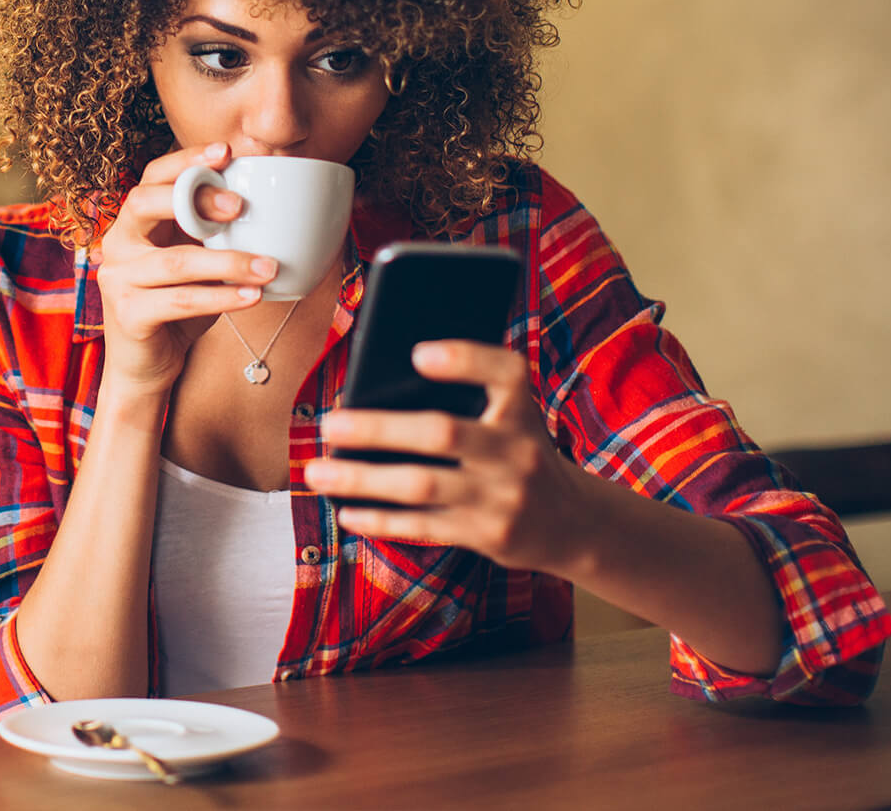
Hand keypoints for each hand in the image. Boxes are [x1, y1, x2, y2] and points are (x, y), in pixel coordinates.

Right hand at [94, 141, 280, 393]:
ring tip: (268, 266)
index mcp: (134, 223)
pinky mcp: (128, 314)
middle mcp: (117, 244)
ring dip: (229, 262)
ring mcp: (118, 279)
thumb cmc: (177, 309)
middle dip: (196, 197)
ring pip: (176, 261)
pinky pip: (181, 300)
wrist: (146, 368)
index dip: (186, 161)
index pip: (152, 177)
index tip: (226, 152)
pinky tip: (252, 296)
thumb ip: (213, 235)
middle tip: (241, 206)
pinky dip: (222, 297)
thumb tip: (270, 205)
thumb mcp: (196, 263)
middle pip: (145, 202)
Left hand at [306, 340, 605, 576]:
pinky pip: (424, 527)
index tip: (418, 354)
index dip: (464, 360)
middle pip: (443, 433)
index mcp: (523, 408)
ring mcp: (502, 497)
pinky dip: (381, 519)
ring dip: (363, 479)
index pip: (505, 372)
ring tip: (317, 471)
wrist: (573, 522)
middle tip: (329, 423)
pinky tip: (347, 511)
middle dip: (380, 429)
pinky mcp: (488, 536)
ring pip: (422, 486)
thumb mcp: (513, 416)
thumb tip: (377, 388)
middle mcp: (517, 451)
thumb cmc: (519, 450)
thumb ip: (469, 396)